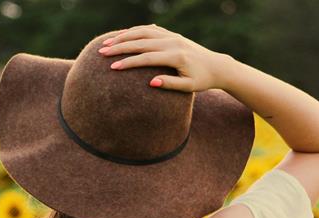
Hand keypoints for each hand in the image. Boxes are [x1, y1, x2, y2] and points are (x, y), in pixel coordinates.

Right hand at [97, 24, 233, 92]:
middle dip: (120, 47)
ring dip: (124, 36)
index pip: (147, 58)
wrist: (217, 66)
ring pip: (143, 31)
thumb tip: (151, 83)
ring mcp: (172, 36)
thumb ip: (170, 84)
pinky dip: (135, 31)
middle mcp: (173, 42)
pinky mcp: (171, 34)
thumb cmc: (202, 80)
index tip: (113, 68)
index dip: (129, 62)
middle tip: (102, 52)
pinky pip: (150, 29)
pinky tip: (122, 36)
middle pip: (141, 42)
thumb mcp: (189, 87)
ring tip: (107, 43)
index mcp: (176, 56)